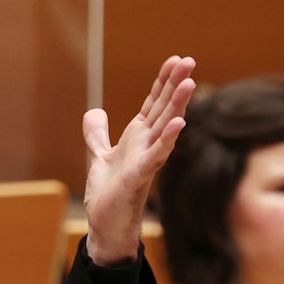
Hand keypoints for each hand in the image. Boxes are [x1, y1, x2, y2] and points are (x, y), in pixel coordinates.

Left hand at [82, 55, 196, 266]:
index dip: (163, 81)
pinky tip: (179, 123)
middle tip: (190, 60)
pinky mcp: (140, 176)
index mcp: (138, 137)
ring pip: (165, 127)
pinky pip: (157, 154)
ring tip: (189, 82)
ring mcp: (147, 159)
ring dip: (178, 105)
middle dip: (176, 84)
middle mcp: (147, 145)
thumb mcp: (100, 156)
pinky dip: (167, 139)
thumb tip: (94, 112)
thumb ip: (97, 135)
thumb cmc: (109, 193)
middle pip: (164, 109)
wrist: (105, 223)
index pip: (154, 103)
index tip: (176, 59)